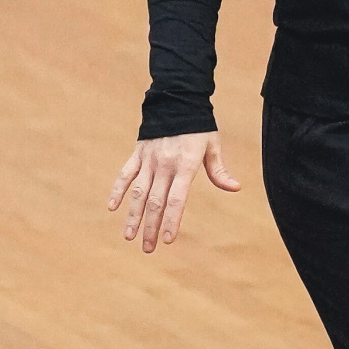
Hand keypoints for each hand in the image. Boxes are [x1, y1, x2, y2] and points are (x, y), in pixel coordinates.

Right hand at [108, 131, 239, 252]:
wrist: (177, 100)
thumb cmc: (199, 126)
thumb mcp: (213, 145)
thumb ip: (219, 170)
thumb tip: (236, 188)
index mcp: (186, 165)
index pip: (177, 198)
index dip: (172, 219)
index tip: (167, 239)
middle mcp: (165, 165)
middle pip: (156, 201)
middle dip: (151, 227)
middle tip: (148, 249)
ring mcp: (149, 159)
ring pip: (138, 192)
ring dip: (133, 215)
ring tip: (129, 237)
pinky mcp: (138, 153)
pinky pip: (125, 174)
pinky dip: (117, 190)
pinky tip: (112, 207)